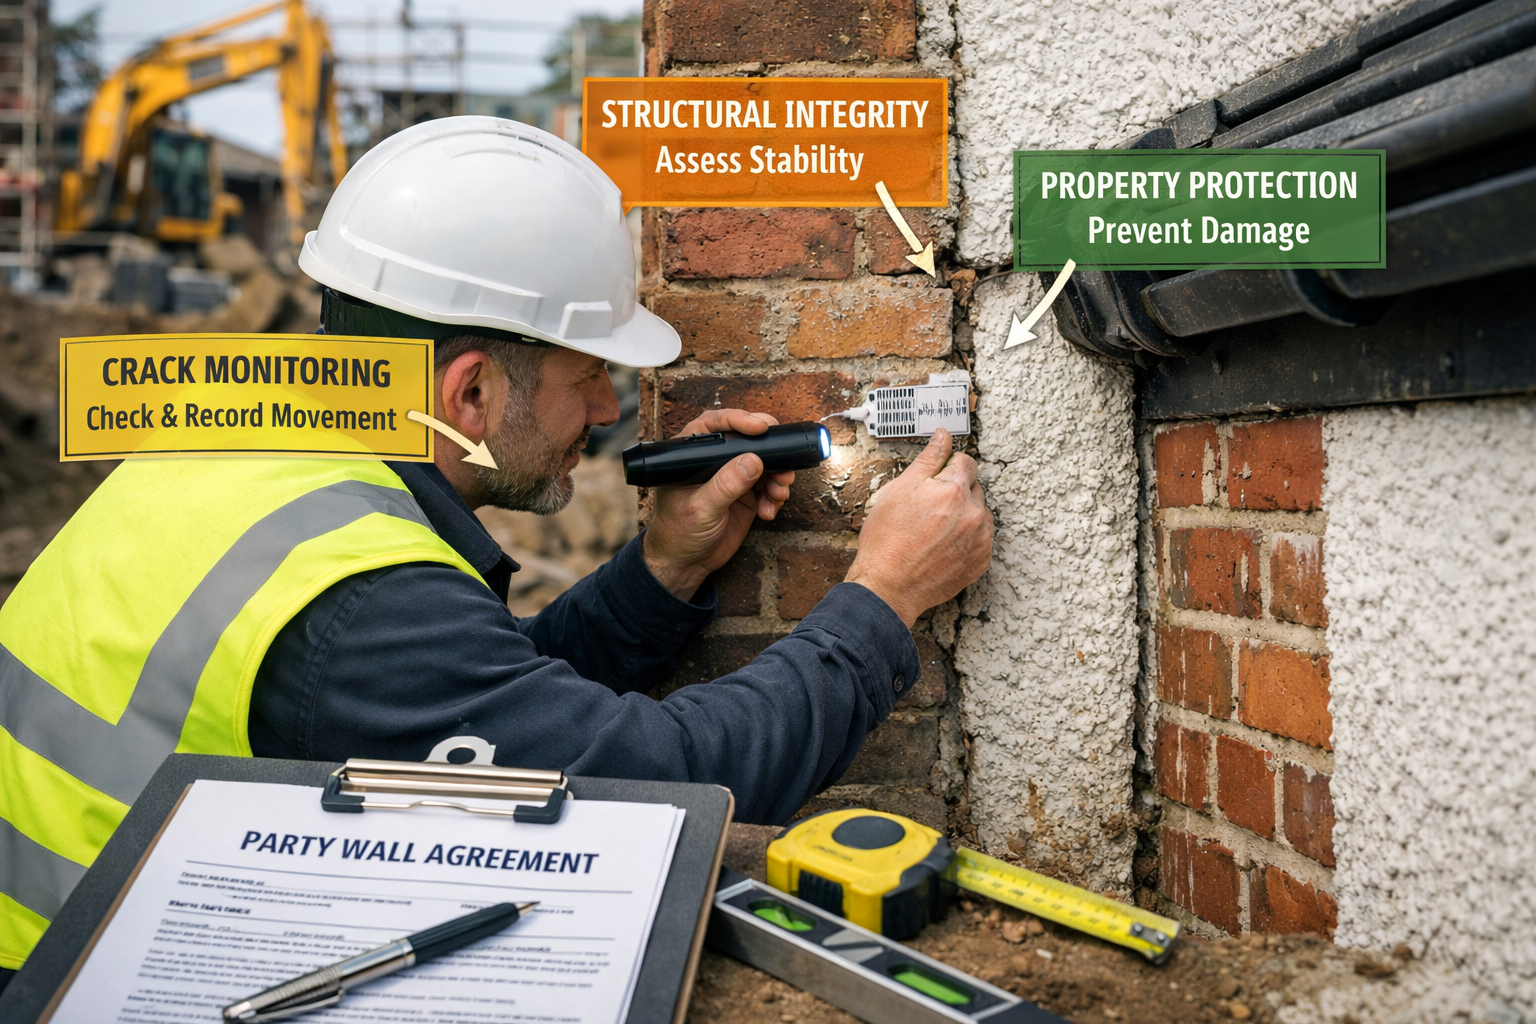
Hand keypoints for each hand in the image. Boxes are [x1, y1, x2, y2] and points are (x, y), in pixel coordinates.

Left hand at [643, 409, 795, 600]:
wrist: (686, 563)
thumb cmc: (678, 533)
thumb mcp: (701, 509)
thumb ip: (726, 485)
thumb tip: (753, 461)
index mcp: (693, 455)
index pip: (715, 425)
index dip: (739, 420)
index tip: (761, 427)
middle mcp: (714, 461)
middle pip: (748, 441)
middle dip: (771, 450)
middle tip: (786, 460)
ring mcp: (732, 477)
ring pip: (765, 463)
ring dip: (778, 476)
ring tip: (778, 494)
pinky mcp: (747, 494)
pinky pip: (770, 486)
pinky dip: (775, 497)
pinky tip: (768, 512)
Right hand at [844, 429, 991, 626]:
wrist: (888, 586)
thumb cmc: (887, 540)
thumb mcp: (899, 490)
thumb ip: (928, 459)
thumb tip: (942, 435)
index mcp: (955, 491)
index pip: (966, 462)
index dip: (946, 469)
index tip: (933, 482)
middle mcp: (974, 514)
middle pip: (974, 488)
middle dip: (955, 492)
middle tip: (928, 509)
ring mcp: (981, 540)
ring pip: (979, 514)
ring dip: (963, 515)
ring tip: (934, 530)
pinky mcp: (981, 562)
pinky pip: (980, 539)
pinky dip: (966, 539)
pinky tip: (942, 546)